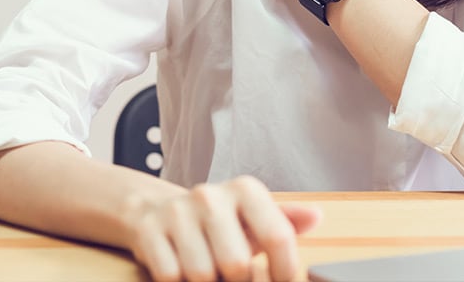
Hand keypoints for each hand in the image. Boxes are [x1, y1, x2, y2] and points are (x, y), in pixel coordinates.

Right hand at [122, 175, 321, 281]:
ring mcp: (176, 211)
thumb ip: (285, 221)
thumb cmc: (217, 224)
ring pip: (202, 275)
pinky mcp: (148, 229)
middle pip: (236, 264)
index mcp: (245, 190)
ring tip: (207, 273)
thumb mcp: (252, 220)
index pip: (277, 236)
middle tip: (232, 277)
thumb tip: (316, 217)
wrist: (156, 211)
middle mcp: (210, 195)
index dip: (284, 272)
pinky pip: (170, 276)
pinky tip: (181, 271)